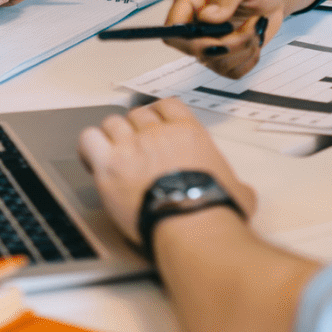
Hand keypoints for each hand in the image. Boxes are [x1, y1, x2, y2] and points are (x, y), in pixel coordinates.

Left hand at [77, 98, 256, 245]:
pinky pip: (89, 139)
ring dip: (111, 136)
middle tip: (133, 148)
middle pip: (136, 114)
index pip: (166, 106)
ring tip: (111, 155)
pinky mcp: (109, 165)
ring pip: (112, 122)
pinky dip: (89, 147)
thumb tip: (242, 192)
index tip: (154, 128)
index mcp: (189, 132)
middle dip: (133, 128)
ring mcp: (132, 146)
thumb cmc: (215, 210)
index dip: (157, 116)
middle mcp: (158, 133)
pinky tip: (92, 160)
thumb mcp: (238, 190)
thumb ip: (235, 183)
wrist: (192, 225)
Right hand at [164, 0, 285, 78]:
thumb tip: (207, 16)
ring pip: (217, 63)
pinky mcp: (225, 55)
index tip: (217, 35)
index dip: (187, 39)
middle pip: (195, 51)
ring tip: (256, 26)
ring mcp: (209, 42)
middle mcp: (196, 23)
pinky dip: (250, 58)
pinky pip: (233, 71)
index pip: (173, 28)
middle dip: (228, 44)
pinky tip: (255, 38)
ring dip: (244, 49)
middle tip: (251, 26)